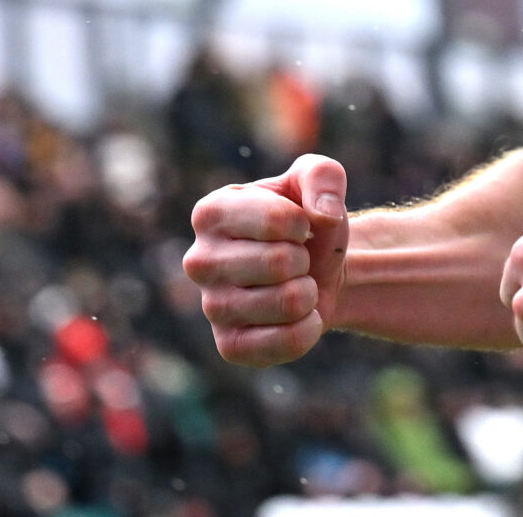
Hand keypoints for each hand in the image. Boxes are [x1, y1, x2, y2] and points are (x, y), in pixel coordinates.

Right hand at [184, 154, 349, 365]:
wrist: (318, 271)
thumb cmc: (308, 221)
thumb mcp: (318, 179)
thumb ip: (323, 176)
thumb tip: (323, 216)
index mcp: (210, 212)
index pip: (276, 221)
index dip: (304, 223)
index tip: (297, 225)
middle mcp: (199, 261)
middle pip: (280, 263)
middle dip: (304, 260)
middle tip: (295, 259)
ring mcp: (211, 307)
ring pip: (288, 303)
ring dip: (309, 292)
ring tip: (295, 284)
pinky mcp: (230, 346)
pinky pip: (286, 343)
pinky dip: (309, 327)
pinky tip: (299, 316)